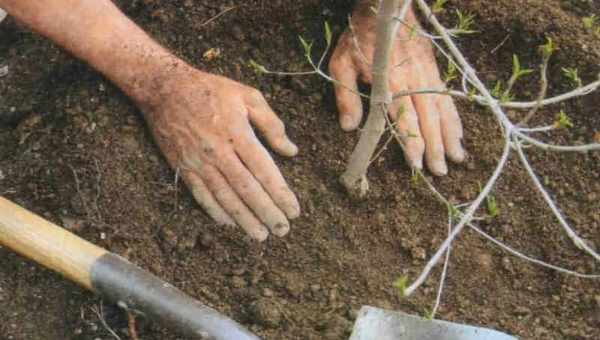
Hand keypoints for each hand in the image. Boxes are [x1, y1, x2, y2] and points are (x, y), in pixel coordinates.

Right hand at [144, 67, 299, 240]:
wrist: (165, 88)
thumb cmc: (211, 90)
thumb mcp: (248, 96)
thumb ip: (271, 124)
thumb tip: (291, 151)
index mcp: (237, 133)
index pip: (264, 170)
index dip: (280, 193)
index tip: (294, 210)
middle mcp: (218, 151)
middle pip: (246, 189)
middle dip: (267, 212)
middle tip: (283, 230)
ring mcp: (199, 162)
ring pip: (225, 197)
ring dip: (244, 219)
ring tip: (260, 235)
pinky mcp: (183, 167)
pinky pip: (201, 195)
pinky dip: (216, 211)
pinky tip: (230, 223)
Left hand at [329, 5, 464, 174]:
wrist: (386, 7)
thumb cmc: (359, 38)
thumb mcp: (342, 64)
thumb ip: (346, 96)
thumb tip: (349, 128)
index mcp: (391, 82)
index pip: (404, 117)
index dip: (411, 141)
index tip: (416, 163)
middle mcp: (414, 80)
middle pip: (428, 118)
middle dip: (435, 146)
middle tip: (440, 171)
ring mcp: (427, 74)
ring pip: (442, 109)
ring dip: (450, 135)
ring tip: (457, 158)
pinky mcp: (434, 69)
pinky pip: (447, 97)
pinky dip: (454, 117)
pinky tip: (459, 133)